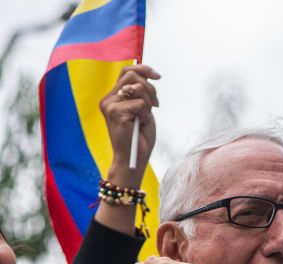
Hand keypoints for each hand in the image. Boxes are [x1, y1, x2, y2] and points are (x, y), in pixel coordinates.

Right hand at [99, 64, 159, 185]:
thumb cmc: (139, 138)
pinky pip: (140, 103)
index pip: (127, 70)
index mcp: (113, 97)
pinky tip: (141, 124)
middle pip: (133, 74)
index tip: (158, 77)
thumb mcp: (143, 110)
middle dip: (151, 89)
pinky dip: (146, 114)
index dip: (144, 69)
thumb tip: (150, 75)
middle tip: (155, 105)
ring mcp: (110, 105)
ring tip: (145, 118)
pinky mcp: (115, 113)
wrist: (133, 159)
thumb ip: (142, 94)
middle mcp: (108, 99)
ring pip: (137, 87)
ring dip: (149, 103)